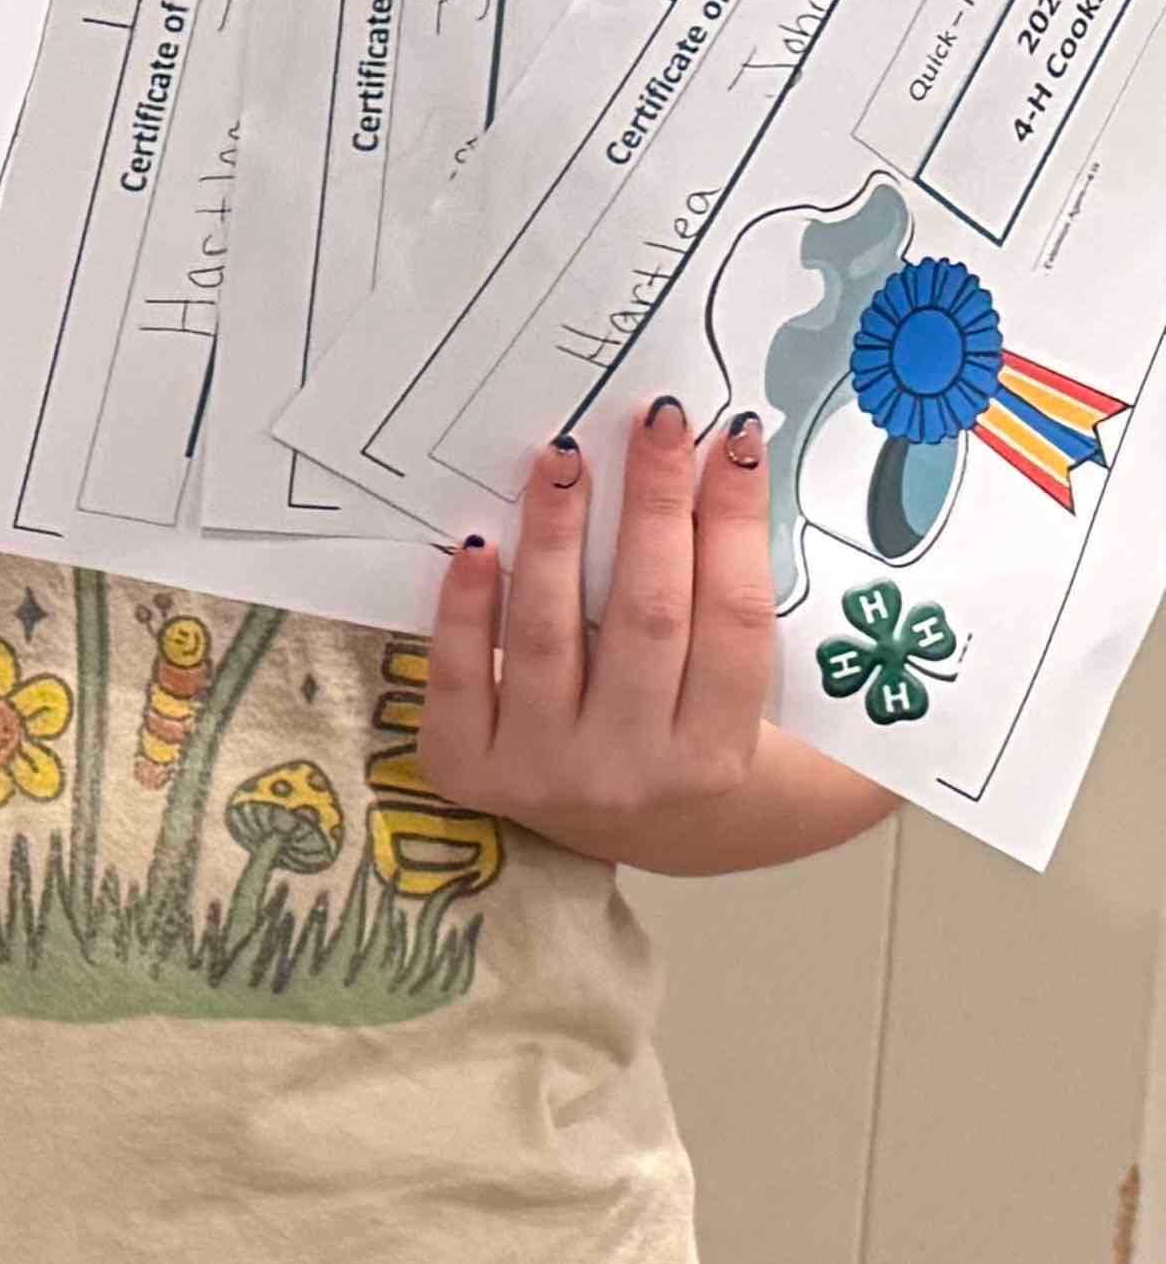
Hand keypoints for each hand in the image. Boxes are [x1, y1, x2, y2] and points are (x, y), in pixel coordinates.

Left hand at [411, 398, 779, 844]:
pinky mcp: (469, 768)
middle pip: (648, 615)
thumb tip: (780, 489)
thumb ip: (802, 633)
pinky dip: (463, 608)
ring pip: (550, 634)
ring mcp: (545, 771)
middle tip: (656, 422)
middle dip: (656, 506)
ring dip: (557, 535)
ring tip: (564, 457)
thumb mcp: (778, 719)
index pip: (737, 621)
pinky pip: (460, 674)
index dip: (738, 525)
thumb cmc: (701, 747)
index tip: (735, 442)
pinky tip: (474, 543)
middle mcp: (635, 769)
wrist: (636, 840)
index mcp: (720, 754)